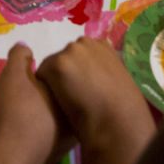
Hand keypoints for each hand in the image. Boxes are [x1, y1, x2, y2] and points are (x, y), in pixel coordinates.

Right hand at [0, 44, 73, 163]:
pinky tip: (27, 131)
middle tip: (27, 95)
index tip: (30, 80)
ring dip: (48, 113)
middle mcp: (77, 109)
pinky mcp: (63, 152)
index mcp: (71, 87)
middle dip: (51, 93)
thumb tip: (25, 46)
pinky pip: (56, 134)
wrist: (14, 155)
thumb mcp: (13, 75)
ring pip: (62, 116)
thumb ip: (19, 57)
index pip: (64, 75)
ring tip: (24, 113)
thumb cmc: (16, 109)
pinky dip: (45, 130)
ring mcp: (73, 133)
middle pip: (66, 95)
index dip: (46, 75)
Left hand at [35, 38, 153, 152]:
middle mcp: (85, 43)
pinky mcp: (57, 64)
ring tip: (65, 101)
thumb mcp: (116, 81)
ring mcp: (70, 51)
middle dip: (66, 75)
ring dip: (55, 81)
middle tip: (73, 96)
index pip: (80, 54)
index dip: (79, 73)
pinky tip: (58, 103)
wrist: (117, 120)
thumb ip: (102, 71)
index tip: (83, 88)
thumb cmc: (121, 108)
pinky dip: (46, 89)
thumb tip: (90, 77)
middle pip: (65, 58)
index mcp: (102, 45)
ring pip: (52, 66)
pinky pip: (42, 75)